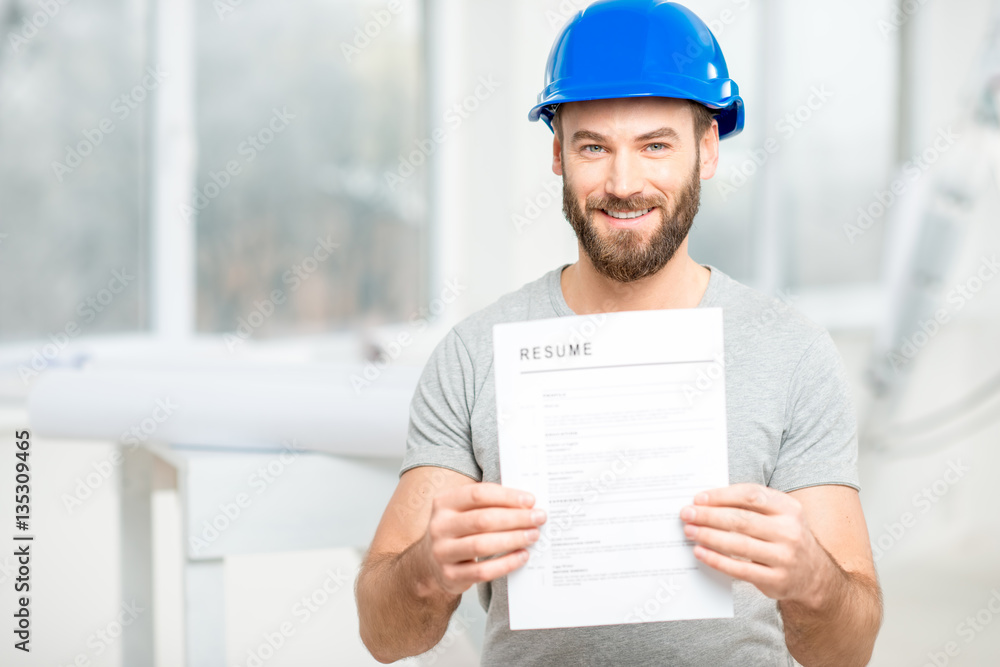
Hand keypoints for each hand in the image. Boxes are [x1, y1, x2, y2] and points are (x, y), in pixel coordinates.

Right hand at [417, 482, 546, 596]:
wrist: (430, 562)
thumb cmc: (458, 529)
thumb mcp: (462, 510)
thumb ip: (488, 503)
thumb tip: (527, 503)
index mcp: (444, 502)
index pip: (478, 494)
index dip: (506, 496)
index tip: (530, 501)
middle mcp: (440, 526)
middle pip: (482, 520)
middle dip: (516, 518)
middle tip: (538, 518)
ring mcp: (443, 552)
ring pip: (482, 545)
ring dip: (513, 539)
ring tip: (533, 535)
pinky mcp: (450, 575)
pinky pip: (482, 571)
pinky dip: (506, 563)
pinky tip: (522, 556)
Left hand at [679, 483, 835, 607]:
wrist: (814, 574)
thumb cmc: (784, 536)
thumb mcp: (779, 515)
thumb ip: (750, 505)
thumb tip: (706, 500)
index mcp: (789, 508)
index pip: (750, 495)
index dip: (722, 495)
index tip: (699, 498)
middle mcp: (790, 531)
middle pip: (741, 520)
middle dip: (709, 516)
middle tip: (686, 514)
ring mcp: (785, 557)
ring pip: (738, 544)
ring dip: (708, 536)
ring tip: (689, 531)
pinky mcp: (776, 579)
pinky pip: (739, 569)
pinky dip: (716, 560)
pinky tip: (700, 552)